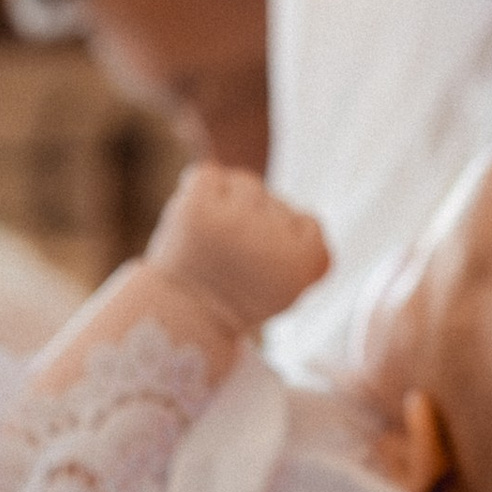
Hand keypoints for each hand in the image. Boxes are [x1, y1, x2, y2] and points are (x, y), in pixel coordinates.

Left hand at [148, 166, 329, 332]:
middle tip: (234, 259)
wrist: (181, 314)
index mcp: (302, 264)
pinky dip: (200, 191)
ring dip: (230, 201)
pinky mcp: (198, 209)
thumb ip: (307, 252)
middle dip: (258, 221)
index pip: (309, 224)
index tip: (266, 266)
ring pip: (245, 184)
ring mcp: (235, 221)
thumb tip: (301, 212)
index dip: (287, 239)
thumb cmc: (238, 300)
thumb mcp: (289, 289)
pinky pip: (208, 176)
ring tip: (214, 237)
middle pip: (276, 202)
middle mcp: (272, 241)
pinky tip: (196, 219)